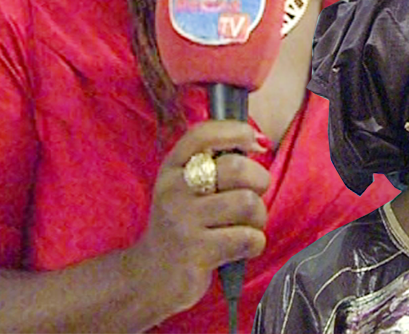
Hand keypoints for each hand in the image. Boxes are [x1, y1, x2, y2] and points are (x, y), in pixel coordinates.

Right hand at [126, 121, 270, 314]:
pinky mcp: (195, 251)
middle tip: (251, 199)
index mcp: (172, 169)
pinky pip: (248, 238)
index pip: (202, 134)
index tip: (255, 143)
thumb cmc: (184, 226)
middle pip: (237, 168)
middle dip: (259, 182)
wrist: (148, 278)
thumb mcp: (187, 189)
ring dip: (258, 218)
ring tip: (244, 227)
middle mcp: (173, 190)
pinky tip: (240, 249)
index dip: (235, 131)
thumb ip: (216, 164)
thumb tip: (260, 142)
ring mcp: (182, 221)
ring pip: (247, 203)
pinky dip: (254, 244)